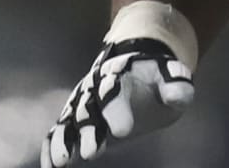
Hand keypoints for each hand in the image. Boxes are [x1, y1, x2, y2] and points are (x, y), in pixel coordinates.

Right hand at [41, 38, 193, 165]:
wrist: (138, 71)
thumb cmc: (158, 80)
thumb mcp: (173, 79)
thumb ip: (177, 86)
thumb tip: (177, 97)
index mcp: (120, 74)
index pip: (114, 90)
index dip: (116, 110)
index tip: (122, 131)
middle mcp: (95, 87)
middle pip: (89, 108)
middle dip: (90, 130)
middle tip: (92, 153)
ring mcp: (82, 102)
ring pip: (69, 120)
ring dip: (66, 141)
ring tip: (64, 162)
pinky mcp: (73, 118)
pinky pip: (58, 131)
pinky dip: (52, 147)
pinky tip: (51, 166)